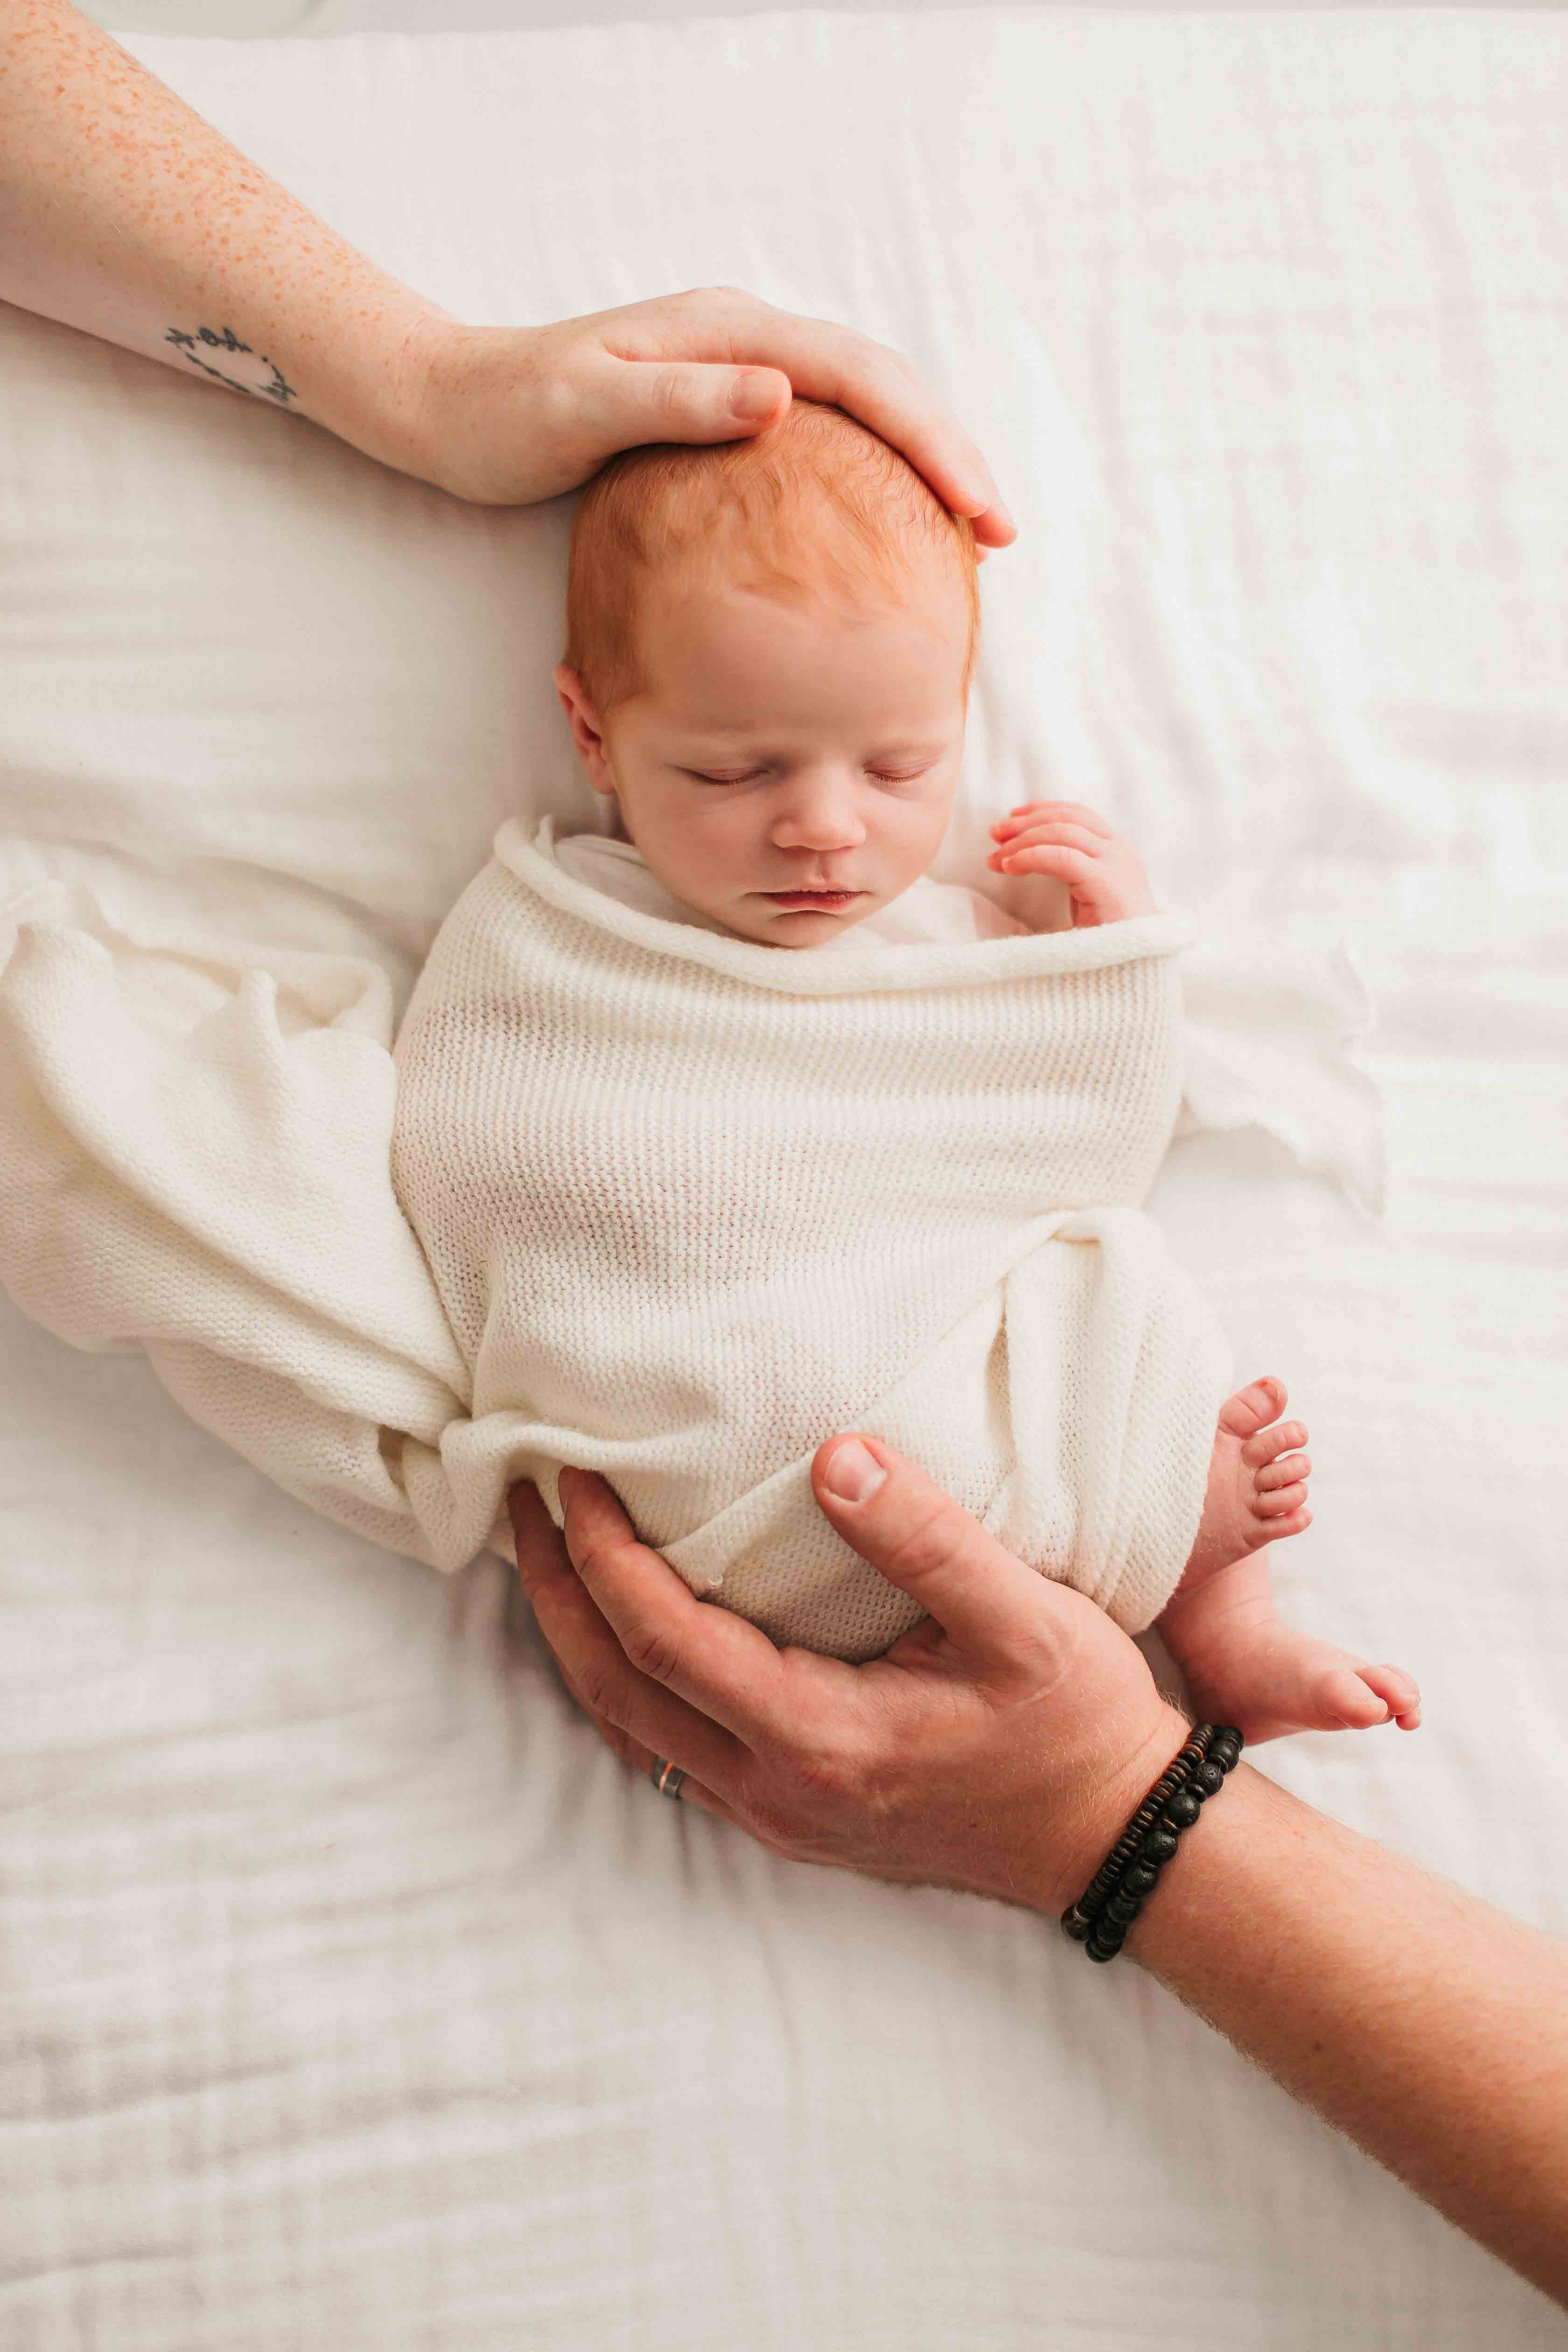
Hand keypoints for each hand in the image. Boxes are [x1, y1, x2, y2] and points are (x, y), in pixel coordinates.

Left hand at [395, 289, 1015, 551]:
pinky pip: (824, 446)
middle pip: (882, 392)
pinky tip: (886, 537)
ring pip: (861, 418)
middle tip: (998, 533)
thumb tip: (780, 395)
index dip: (930, 440)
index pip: (862, 378)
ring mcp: (738, 379)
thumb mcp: (587, 407)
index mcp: (732, 333)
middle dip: (948, 457)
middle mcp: (747, 345)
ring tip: (966, 538)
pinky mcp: (723, 414)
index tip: (976, 506)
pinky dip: (868, 484)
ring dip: (919, 470)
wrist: (453, 407)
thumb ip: (682, 400)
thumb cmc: (510, 414)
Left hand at [508, 1436, 1189, 1918]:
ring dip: (580, 1639)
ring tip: (552, 1552)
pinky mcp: (792, 1814)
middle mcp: (777, 1790)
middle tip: (520, 1500)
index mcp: (818, 1739)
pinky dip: (626, 1679)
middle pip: (614, 1689)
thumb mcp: (1024, 1619)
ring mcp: (778, 1814)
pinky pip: (668, 1748)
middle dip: (556, 1592)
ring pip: (631, 1728)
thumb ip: (926, 1538)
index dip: (602, 1553)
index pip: (662, 1638)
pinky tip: (628, 1628)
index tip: (570, 1472)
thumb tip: (834, 1456)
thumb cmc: (1077, 1723)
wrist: (1115, 1835)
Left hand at [985, 801, 1156, 925]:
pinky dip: (1030, 857)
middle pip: (1068, 817)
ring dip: (1022, 840)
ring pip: (1062, 831)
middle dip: (1026, 822)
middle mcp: (1119, 852)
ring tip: (996, 857)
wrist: (1136, 972)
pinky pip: (1061, 857)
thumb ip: (1068, 871)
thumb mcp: (1085, 896)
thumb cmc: (1107, 941)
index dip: (1042, 811)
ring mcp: (1116, 864)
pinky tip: (1010, 868)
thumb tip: (1026, 856)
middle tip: (995, 834)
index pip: (1079, 814)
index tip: (1012, 819)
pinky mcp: (1106, 882)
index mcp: (1117, 851)